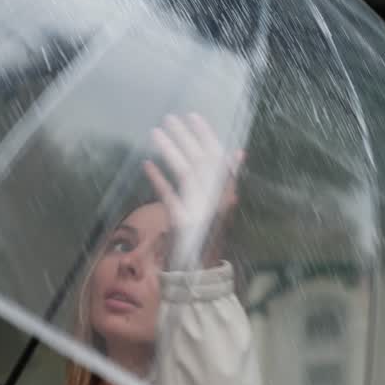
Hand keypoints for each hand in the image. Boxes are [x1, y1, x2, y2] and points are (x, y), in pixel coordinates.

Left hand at [144, 113, 244, 268]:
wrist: (200, 267)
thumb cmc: (207, 233)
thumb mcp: (221, 205)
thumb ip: (227, 178)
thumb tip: (238, 152)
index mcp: (226, 191)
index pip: (217, 157)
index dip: (206, 135)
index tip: (193, 116)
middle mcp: (216, 198)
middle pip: (200, 161)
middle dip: (184, 137)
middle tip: (169, 118)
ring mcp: (200, 210)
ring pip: (185, 173)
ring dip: (170, 150)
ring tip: (155, 132)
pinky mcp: (183, 222)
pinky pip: (169, 196)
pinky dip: (158, 179)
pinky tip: (147, 164)